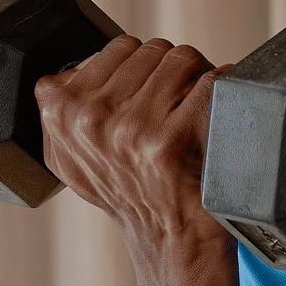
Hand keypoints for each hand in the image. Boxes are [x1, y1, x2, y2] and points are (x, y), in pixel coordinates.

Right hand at [32, 33, 219, 254]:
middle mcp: (93, 118)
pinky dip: (224, 86)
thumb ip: (61, 108)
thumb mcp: (70, 156)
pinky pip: (211, 80)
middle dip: (170, 70)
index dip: (143, 66)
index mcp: (61, 111)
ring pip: (182, 58)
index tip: (151, 90)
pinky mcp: (173, 139)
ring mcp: (133, 128)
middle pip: (152, 49)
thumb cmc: (127, 193)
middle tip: (177, 102)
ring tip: (195, 108)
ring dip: (197, 76)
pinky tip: (218, 108)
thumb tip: (74, 69)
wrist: (167, 237)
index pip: (119, 48)